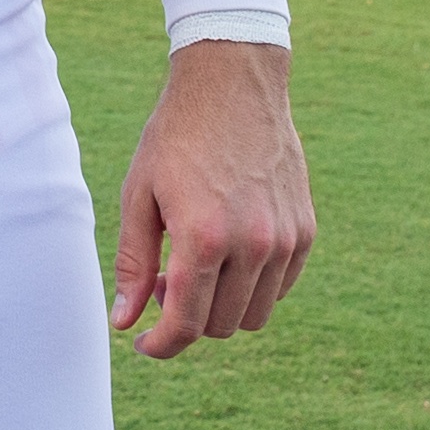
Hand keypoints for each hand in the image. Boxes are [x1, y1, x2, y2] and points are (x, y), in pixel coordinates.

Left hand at [112, 40, 313, 359]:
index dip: (162, 344)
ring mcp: (285, 239)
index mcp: (204, 238)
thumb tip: (124, 322)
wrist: (233, 84)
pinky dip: (252, 286)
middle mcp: (253, 245)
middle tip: (163, 282)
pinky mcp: (305, 230)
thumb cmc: (176, 137)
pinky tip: (228, 253)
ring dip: (220, 306)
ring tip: (195, 265)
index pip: (187, 324)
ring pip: (253, 313)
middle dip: (186, 319)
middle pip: (221, 325)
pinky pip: (279, 287)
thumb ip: (133, 264)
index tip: (145, 343)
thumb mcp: (139, 196)